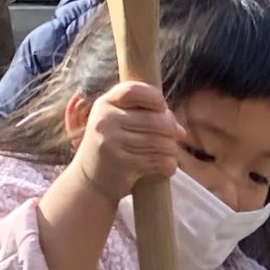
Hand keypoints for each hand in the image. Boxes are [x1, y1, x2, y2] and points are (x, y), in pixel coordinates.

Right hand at [73, 79, 183, 201]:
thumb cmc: (112, 145)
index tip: (162, 108)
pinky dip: (169, 165)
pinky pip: (159, 161)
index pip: (134, 90)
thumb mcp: (118, 122)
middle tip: (173, 137)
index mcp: (105, 103)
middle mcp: (106, 120)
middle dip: (171, 129)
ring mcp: (112, 142)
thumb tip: (180, 130)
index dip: (154, 97)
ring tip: (168, 152)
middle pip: (156, 119)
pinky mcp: (122, 164)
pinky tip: (165, 166)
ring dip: (171, 149)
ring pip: (161, 142)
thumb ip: (146, 116)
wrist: (89, 179)